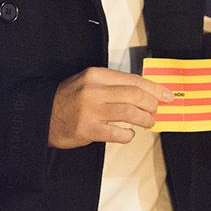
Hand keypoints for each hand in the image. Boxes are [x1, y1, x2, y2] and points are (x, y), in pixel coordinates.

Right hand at [47, 67, 172, 148]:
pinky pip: (117, 133)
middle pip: (135, 95)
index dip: (154, 89)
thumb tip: (145, 93)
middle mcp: (94, 90)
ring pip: (130, 113)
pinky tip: (129, 134)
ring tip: (148, 122)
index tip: (167, 95)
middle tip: (156, 111)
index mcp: (96, 75)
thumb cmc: (69, 100)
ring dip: (145, 119)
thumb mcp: (89, 83)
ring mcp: (91, 110)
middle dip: (152, 104)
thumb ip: (113, 85)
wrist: (42, 116)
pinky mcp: (88, 129)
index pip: (133, 80)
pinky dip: (128, 135)